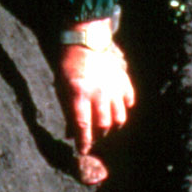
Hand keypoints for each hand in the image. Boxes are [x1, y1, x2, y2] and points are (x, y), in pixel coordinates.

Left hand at [56, 38, 134, 180]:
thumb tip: (72, 135)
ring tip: (106, 125)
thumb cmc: (69, 66)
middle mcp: (98, 93)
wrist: (85, 41)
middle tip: (93, 136)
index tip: (83, 150)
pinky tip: (117, 109)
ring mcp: (113, 87)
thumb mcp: (62, 89)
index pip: (83, 126)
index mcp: (79, 94)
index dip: (84, 142)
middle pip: (103, 125)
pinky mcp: (123, 81)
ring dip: (112, 125)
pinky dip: (124, 109)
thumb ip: (68, 112)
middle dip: (98, 135)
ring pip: (119, 117)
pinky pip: (129, 101)